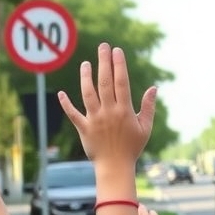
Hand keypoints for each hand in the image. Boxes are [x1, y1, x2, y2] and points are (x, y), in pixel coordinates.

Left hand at [58, 44, 156, 167]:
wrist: (115, 167)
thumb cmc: (132, 148)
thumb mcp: (145, 128)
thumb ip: (148, 107)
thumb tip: (153, 88)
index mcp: (124, 110)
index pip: (121, 82)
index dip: (119, 65)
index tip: (117, 50)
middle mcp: (108, 112)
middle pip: (104, 82)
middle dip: (103, 62)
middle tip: (103, 46)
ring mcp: (94, 120)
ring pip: (88, 93)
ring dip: (86, 77)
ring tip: (85, 64)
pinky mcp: (83, 129)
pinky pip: (73, 114)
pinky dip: (66, 104)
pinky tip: (61, 93)